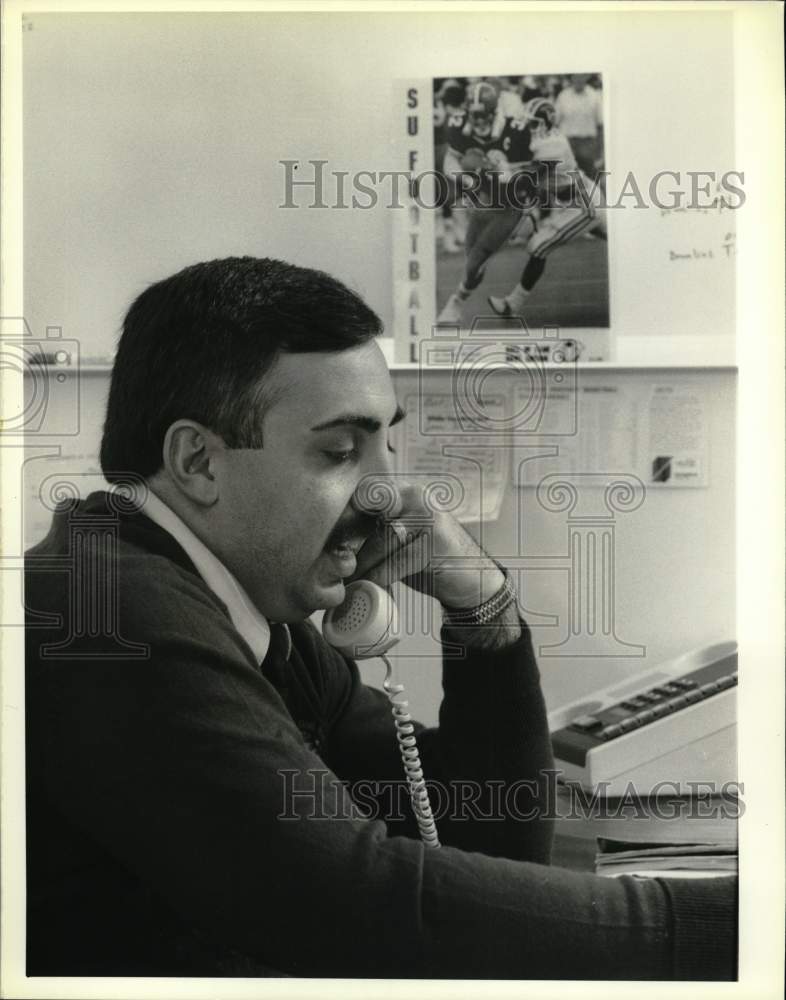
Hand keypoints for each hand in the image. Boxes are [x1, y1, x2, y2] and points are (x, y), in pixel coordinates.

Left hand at [349, 479, 504, 609]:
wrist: (474, 579)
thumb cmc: (431, 559)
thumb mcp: (402, 538)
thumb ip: (376, 532)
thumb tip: (336, 546)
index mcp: (405, 493)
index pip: (366, 493)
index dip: (347, 515)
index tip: (334, 540)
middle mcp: (416, 498)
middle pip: (370, 518)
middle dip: (350, 544)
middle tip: (335, 565)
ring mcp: (427, 518)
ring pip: (380, 541)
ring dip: (362, 566)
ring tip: (350, 581)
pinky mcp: (434, 541)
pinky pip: (395, 561)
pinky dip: (379, 577)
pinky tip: (372, 586)